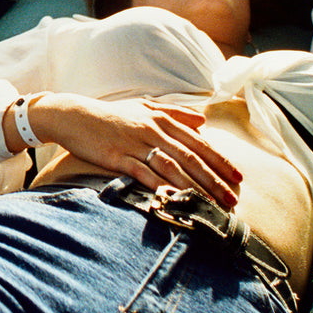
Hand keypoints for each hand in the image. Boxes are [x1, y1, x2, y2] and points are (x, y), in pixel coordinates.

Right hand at [21, 92, 241, 206]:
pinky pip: (144, 174)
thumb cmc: (111, 113)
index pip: (199, 143)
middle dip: (215, 180)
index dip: (220, 161)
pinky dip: (161, 187)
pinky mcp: (118, 156)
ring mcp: (135, 143)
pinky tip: (175, 200)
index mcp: (162, 119)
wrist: (74, 115)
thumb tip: (203, 121)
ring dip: (194, 188)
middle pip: (191, 158)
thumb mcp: (144, 106)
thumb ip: (175, 113)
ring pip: (172, 168)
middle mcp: (153, 130)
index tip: (239, 178)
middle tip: (233, 200)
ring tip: (211, 206)